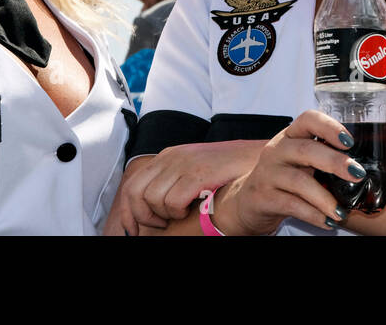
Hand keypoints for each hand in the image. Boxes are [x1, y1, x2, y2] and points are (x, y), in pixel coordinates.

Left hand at [105, 140, 262, 235]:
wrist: (257, 157)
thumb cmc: (226, 169)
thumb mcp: (193, 169)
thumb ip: (172, 181)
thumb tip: (149, 207)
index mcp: (166, 156)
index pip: (132, 185)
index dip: (128, 211)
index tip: (132, 229)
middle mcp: (171, 157)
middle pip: (135, 192)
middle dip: (142, 216)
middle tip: (160, 225)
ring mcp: (184, 164)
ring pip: (152, 199)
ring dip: (164, 214)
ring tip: (180, 215)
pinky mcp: (198, 173)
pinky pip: (173, 201)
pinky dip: (177, 211)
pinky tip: (191, 210)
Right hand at [213, 110, 362, 236]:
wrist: (249, 201)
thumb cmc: (283, 178)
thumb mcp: (300, 162)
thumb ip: (323, 159)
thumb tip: (363, 170)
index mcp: (290, 136)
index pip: (308, 119)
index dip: (330, 126)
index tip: (350, 141)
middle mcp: (277, 150)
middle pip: (306, 149)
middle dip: (335, 162)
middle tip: (357, 175)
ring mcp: (268, 173)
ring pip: (299, 181)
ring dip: (325, 198)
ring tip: (342, 212)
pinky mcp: (263, 196)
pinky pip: (291, 205)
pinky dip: (313, 215)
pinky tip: (327, 222)